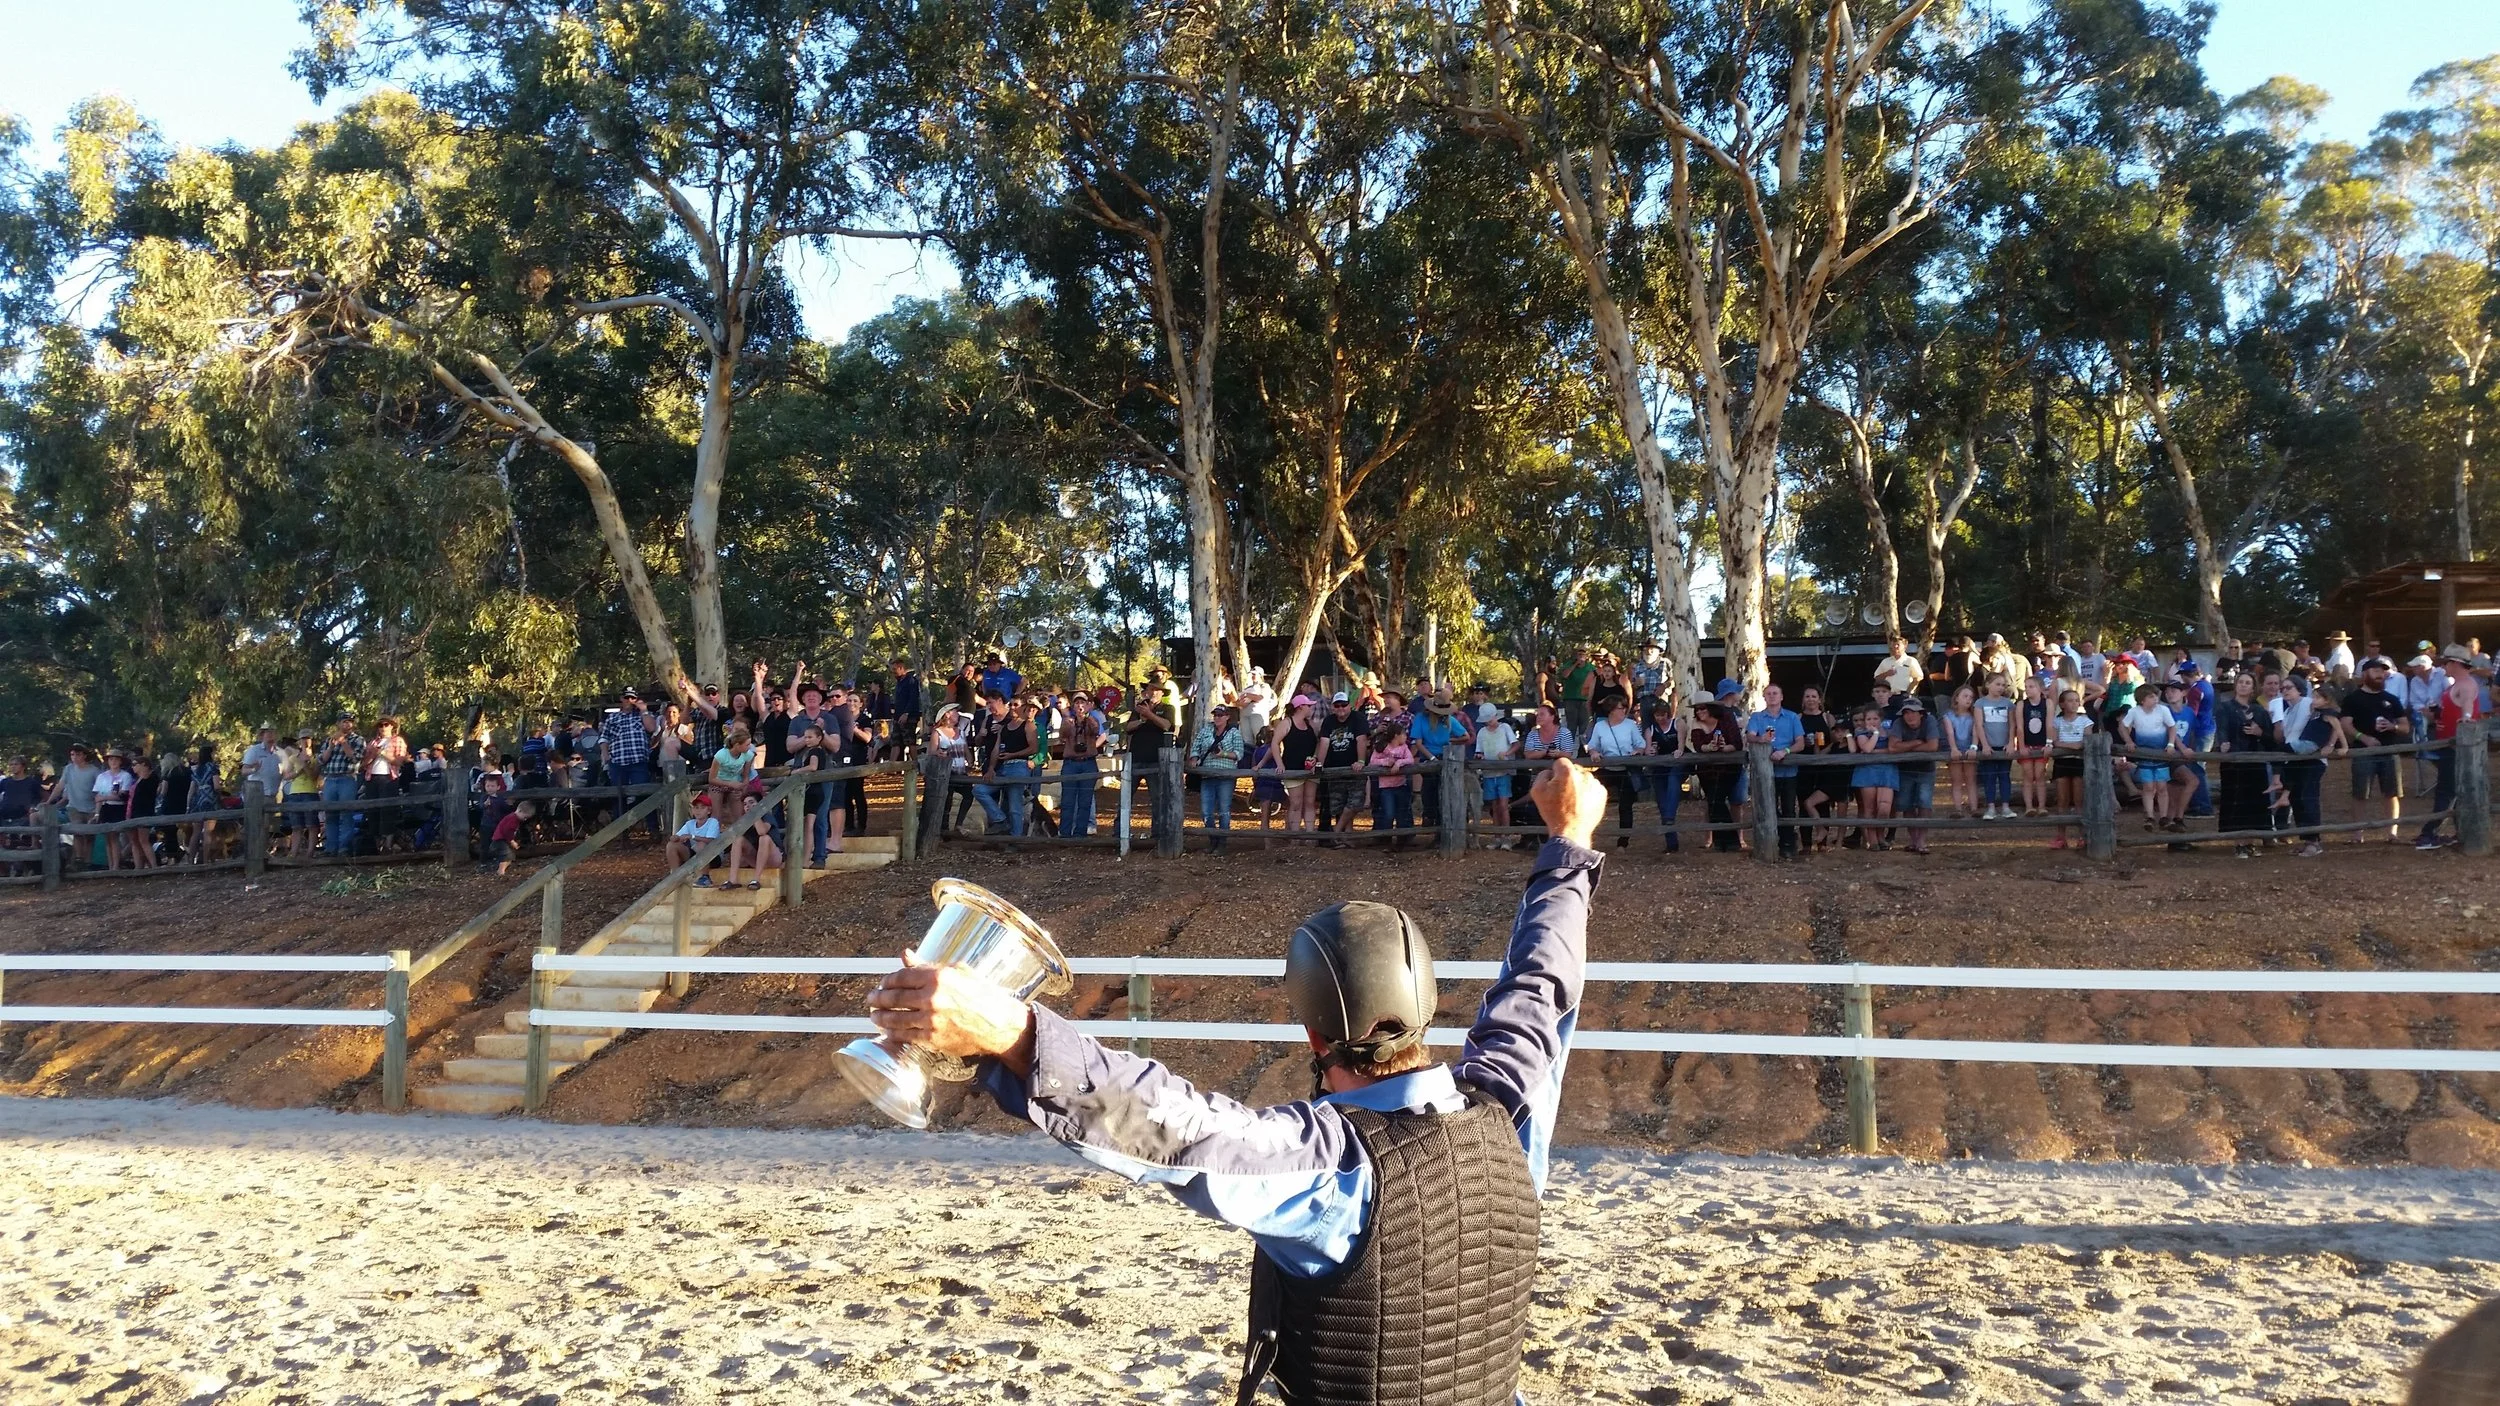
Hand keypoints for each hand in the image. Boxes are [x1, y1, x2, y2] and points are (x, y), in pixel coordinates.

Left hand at [866, 952, 1035, 1075]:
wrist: (999, 1024)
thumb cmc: (982, 994)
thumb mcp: (958, 972)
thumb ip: (928, 965)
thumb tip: (905, 955)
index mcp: (938, 977)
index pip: (901, 976)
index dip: (887, 980)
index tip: (882, 983)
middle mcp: (932, 998)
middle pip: (894, 997)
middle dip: (877, 999)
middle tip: (870, 999)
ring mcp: (931, 1020)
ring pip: (895, 1018)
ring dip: (880, 1017)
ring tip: (874, 1016)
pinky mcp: (932, 1039)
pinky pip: (905, 1035)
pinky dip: (893, 1033)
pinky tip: (887, 1030)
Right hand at [1528, 756, 1608, 850]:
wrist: (1571, 831)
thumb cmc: (1555, 813)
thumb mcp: (1537, 791)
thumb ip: (1542, 775)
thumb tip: (1549, 772)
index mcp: (1567, 771)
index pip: (1561, 762)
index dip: (1556, 772)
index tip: (1555, 781)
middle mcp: (1583, 775)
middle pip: (1574, 769)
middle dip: (1568, 778)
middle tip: (1562, 794)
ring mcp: (1594, 784)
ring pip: (1584, 779)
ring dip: (1579, 785)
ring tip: (1572, 801)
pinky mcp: (1602, 794)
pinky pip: (1593, 788)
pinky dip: (1588, 793)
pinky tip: (1580, 804)